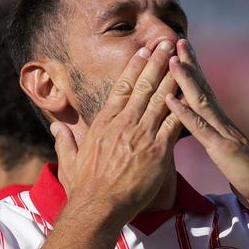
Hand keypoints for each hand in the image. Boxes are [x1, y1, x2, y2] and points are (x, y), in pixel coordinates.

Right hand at [51, 40, 182, 224]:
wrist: (99, 205)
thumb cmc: (84, 187)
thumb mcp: (71, 160)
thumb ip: (65, 141)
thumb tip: (56, 127)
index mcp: (105, 123)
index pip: (121, 88)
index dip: (134, 68)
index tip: (143, 53)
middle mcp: (124, 123)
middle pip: (144, 86)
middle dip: (158, 62)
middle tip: (167, 43)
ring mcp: (142, 135)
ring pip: (161, 98)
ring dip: (173, 76)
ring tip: (182, 58)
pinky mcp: (158, 151)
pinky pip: (174, 123)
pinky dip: (182, 105)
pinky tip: (192, 92)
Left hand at [163, 39, 248, 216]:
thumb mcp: (229, 157)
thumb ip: (218, 143)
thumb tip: (208, 138)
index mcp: (222, 125)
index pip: (205, 93)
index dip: (193, 72)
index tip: (180, 52)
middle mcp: (223, 123)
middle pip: (203, 88)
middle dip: (189, 64)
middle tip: (176, 39)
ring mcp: (223, 134)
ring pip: (200, 102)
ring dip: (184, 80)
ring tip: (171, 60)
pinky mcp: (222, 149)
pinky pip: (200, 129)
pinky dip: (184, 113)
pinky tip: (170, 100)